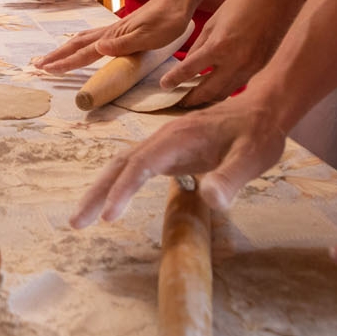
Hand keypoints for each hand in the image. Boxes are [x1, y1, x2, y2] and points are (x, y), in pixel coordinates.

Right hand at [32, 0, 193, 74]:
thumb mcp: (149, 36)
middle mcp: (109, 33)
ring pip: (82, 40)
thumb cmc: (168, 19)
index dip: (66, 62)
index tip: (47, 70)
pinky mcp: (121, 29)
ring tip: (51, 58)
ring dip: (65, 50)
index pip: (85, 52)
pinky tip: (79, 46)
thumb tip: (98, 49)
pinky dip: (78, 44)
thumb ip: (123, 43)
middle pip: (77, 45)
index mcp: (114, 37)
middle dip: (57, 56)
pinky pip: (92, 39)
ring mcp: (114, 30)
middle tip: (38, 65)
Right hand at [70, 94, 287, 226]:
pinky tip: (113, 202)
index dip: (123, 190)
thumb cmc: (257, 134)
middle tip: (76, 223)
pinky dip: (118, 185)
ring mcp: (163, 146)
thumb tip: (210, 200)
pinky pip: (135, 168)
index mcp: (177, 138)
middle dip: (96, 192)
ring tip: (84, 218)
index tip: (108, 217)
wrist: (261, 112)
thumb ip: (231, 178)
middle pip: (120, 164)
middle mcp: (162, 139)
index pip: (141, 165)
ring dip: (102, 189)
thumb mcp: (252, 157)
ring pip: (123, 165)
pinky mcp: (169, 154)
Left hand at [163, 0, 304, 104]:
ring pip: (225, 93)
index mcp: (219, 47)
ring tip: (195, 101)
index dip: (174, 80)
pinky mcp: (260, 68)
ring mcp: (250, 68)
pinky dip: (225, 90)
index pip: (190, 70)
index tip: (164, 86)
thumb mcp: (214, 22)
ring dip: (209, 100)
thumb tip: (189, 63)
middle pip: (208, 91)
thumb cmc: (242, 4)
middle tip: (178, 103)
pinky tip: (215, 90)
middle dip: (192, 99)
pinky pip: (238, 85)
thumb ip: (200, 45)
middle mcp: (235, 63)